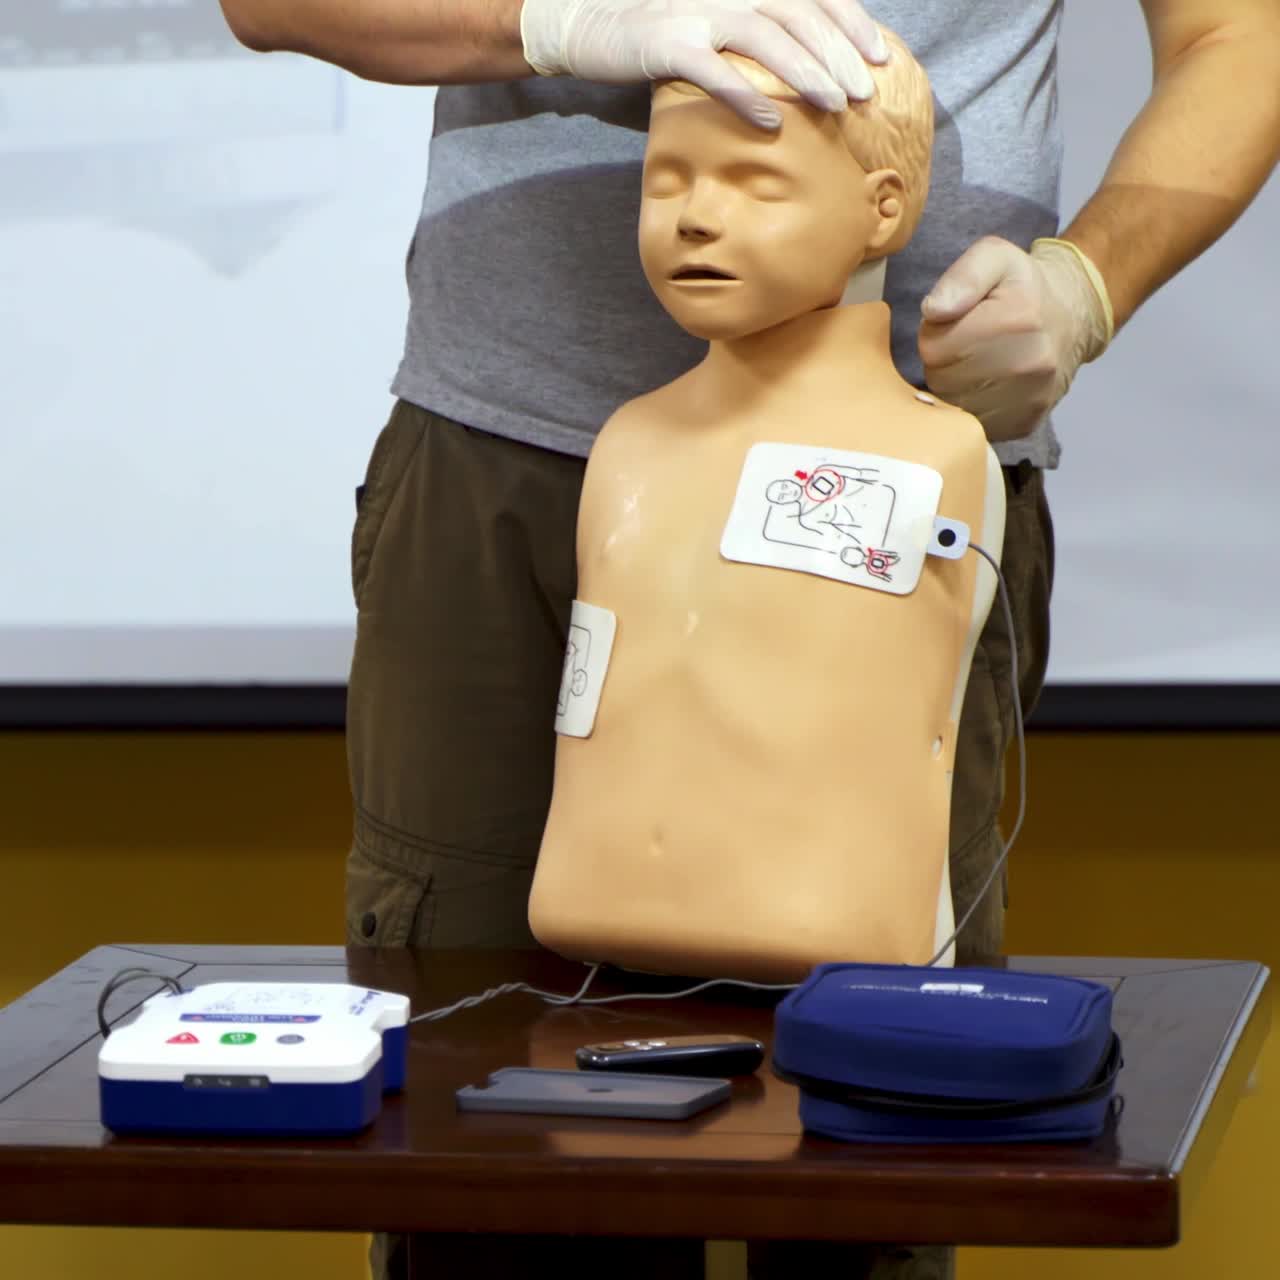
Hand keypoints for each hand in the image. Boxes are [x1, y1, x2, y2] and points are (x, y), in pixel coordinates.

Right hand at [520, 0, 887, 128]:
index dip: (850, 21)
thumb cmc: (664, 27)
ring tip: (835, 106)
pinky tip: (773, 122)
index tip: (879, 57)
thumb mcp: (718, 18)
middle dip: (838, 52)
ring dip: (806, 73)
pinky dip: (747, 96)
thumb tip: (811, 59)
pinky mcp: (668, 43)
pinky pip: (716, 72)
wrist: (592, 23)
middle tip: (865, 92)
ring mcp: (698, 11)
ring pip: (767, 38)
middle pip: (798, 13)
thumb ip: (760, 27)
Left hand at [917, 237, 1113, 442]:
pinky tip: (987, 386)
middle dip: (944, 362)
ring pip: (955, 407)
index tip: (956, 324)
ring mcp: (1029, 400)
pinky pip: (974, 426)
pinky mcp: (1025, 424)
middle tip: (966, 345)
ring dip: (954, 388)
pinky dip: (971, 409)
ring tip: (976, 364)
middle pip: (942, 380)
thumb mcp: (994, 258)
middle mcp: (1027, 365)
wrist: (1070, 319)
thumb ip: (962, 277)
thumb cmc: (1022, 287)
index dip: (935, 335)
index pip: (934, 347)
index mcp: (1014, 319)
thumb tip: (933, 310)